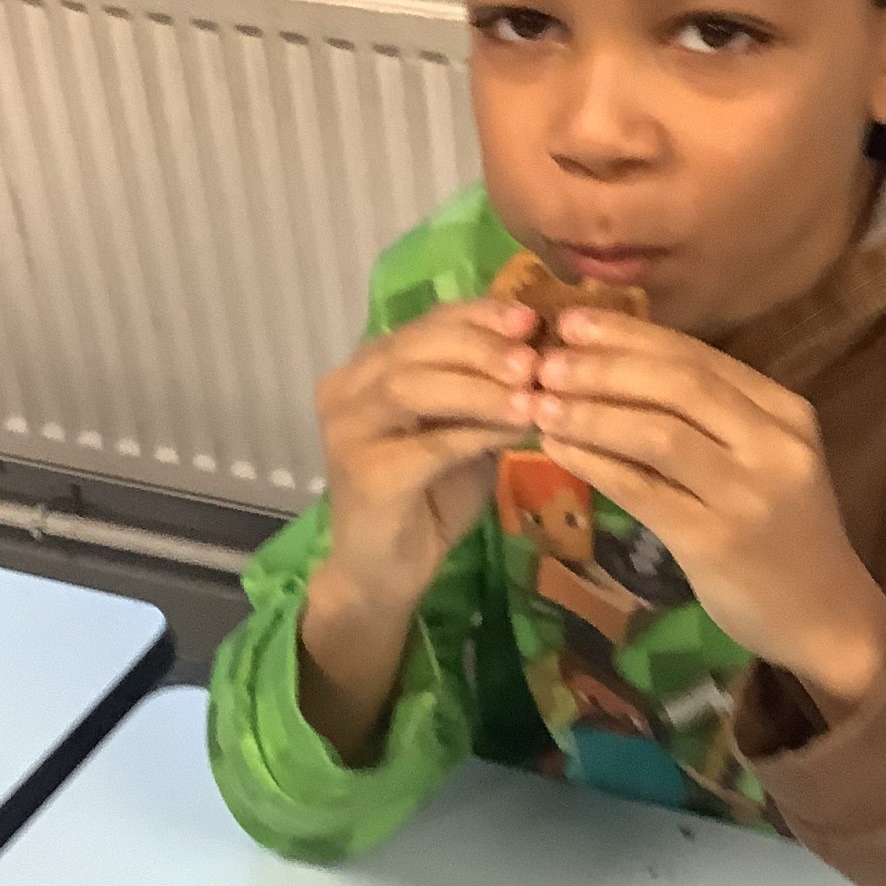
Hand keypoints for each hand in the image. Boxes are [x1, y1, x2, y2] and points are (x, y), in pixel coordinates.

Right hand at [312, 296, 536, 616]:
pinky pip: (428, 443)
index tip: (532, 318)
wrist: (386, 571)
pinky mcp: (363, 473)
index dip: (479, 314)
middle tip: (534, 360)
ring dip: (480, 387)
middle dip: (481, 346)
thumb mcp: (462, 429)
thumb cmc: (429, 497)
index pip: (426, 323)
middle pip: (416, 347)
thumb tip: (540, 347)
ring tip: (532, 395)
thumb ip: (485, 389)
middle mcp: (346, 389)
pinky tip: (518, 431)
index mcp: (368, 367)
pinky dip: (478, 432)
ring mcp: (347, 430)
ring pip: (414, 386)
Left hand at [531, 311, 885, 714]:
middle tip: (544, 359)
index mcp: (785, 410)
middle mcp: (773, 444)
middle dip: (605, 366)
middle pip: (679, 384)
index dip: (631, 334)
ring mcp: (747, 494)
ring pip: (658, 434)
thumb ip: (711, 416)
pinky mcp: (716, 541)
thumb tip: (619, 363)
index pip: (699, 356)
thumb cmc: (782, 531)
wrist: (824, 616)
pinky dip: (595, 463)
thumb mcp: (763, 459)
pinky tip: (557, 449)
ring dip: (591, 412)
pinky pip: (643, 490)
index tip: (574, 319)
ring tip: (538, 402)